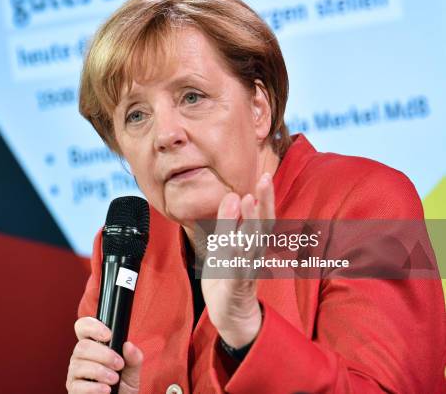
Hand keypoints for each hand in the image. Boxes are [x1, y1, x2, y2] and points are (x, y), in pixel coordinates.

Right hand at [66, 316, 142, 392]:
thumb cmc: (123, 385)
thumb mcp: (132, 370)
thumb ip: (133, 357)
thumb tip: (128, 345)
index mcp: (93, 346)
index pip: (83, 327)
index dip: (92, 327)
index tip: (108, 335)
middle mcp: (80, 357)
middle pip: (82, 346)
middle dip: (104, 354)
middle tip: (119, 364)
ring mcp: (75, 374)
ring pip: (79, 365)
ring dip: (100, 372)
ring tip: (114, 379)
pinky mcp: (74, 390)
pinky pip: (78, 386)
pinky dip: (94, 387)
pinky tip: (106, 390)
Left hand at [201, 173, 274, 347]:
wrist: (230, 313)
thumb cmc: (228, 275)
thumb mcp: (224, 244)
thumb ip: (228, 223)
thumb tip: (233, 195)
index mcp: (252, 243)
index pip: (262, 217)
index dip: (265, 197)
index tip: (265, 175)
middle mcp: (254, 253)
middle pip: (263, 225)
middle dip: (264, 202)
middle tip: (265, 179)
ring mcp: (247, 268)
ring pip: (251, 243)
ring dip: (251, 222)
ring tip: (249, 201)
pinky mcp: (236, 284)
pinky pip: (239, 269)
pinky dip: (239, 256)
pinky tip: (237, 242)